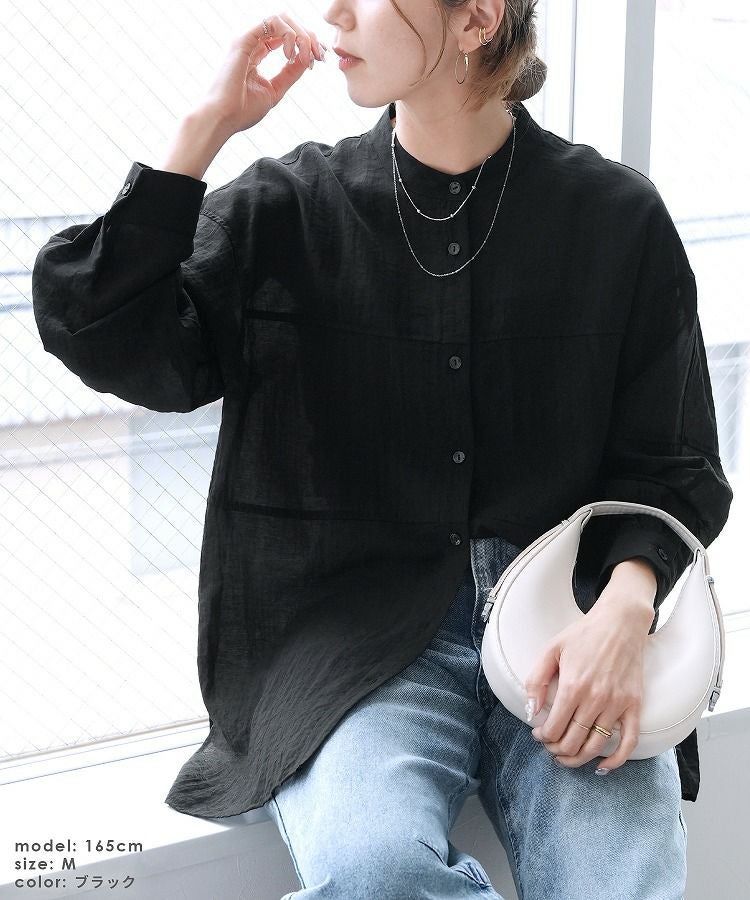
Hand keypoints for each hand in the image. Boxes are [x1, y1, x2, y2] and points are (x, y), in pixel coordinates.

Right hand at [198, 13, 325, 137]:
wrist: (223, 118)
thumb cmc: (242, 110)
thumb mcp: (275, 90)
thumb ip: (290, 74)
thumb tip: (308, 59)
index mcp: (256, 54)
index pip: (286, 37)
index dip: (307, 44)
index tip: (320, 59)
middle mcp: (251, 43)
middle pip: (287, 25)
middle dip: (309, 37)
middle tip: (320, 55)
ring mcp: (247, 39)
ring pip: (282, 19)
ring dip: (301, 35)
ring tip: (305, 56)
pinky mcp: (244, 39)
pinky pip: (273, 23)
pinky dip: (289, 35)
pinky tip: (290, 55)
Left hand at [524, 581, 652, 771]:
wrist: (620, 622)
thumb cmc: (583, 634)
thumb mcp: (551, 650)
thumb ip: (536, 680)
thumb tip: (531, 711)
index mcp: (572, 686)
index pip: (554, 728)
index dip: (543, 737)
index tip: (539, 735)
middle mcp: (595, 699)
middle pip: (573, 741)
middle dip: (557, 750)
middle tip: (551, 747)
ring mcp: (617, 704)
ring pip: (596, 745)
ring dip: (578, 758)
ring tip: (567, 758)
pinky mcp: (634, 705)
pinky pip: (629, 741)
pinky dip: (616, 760)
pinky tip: (602, 767)